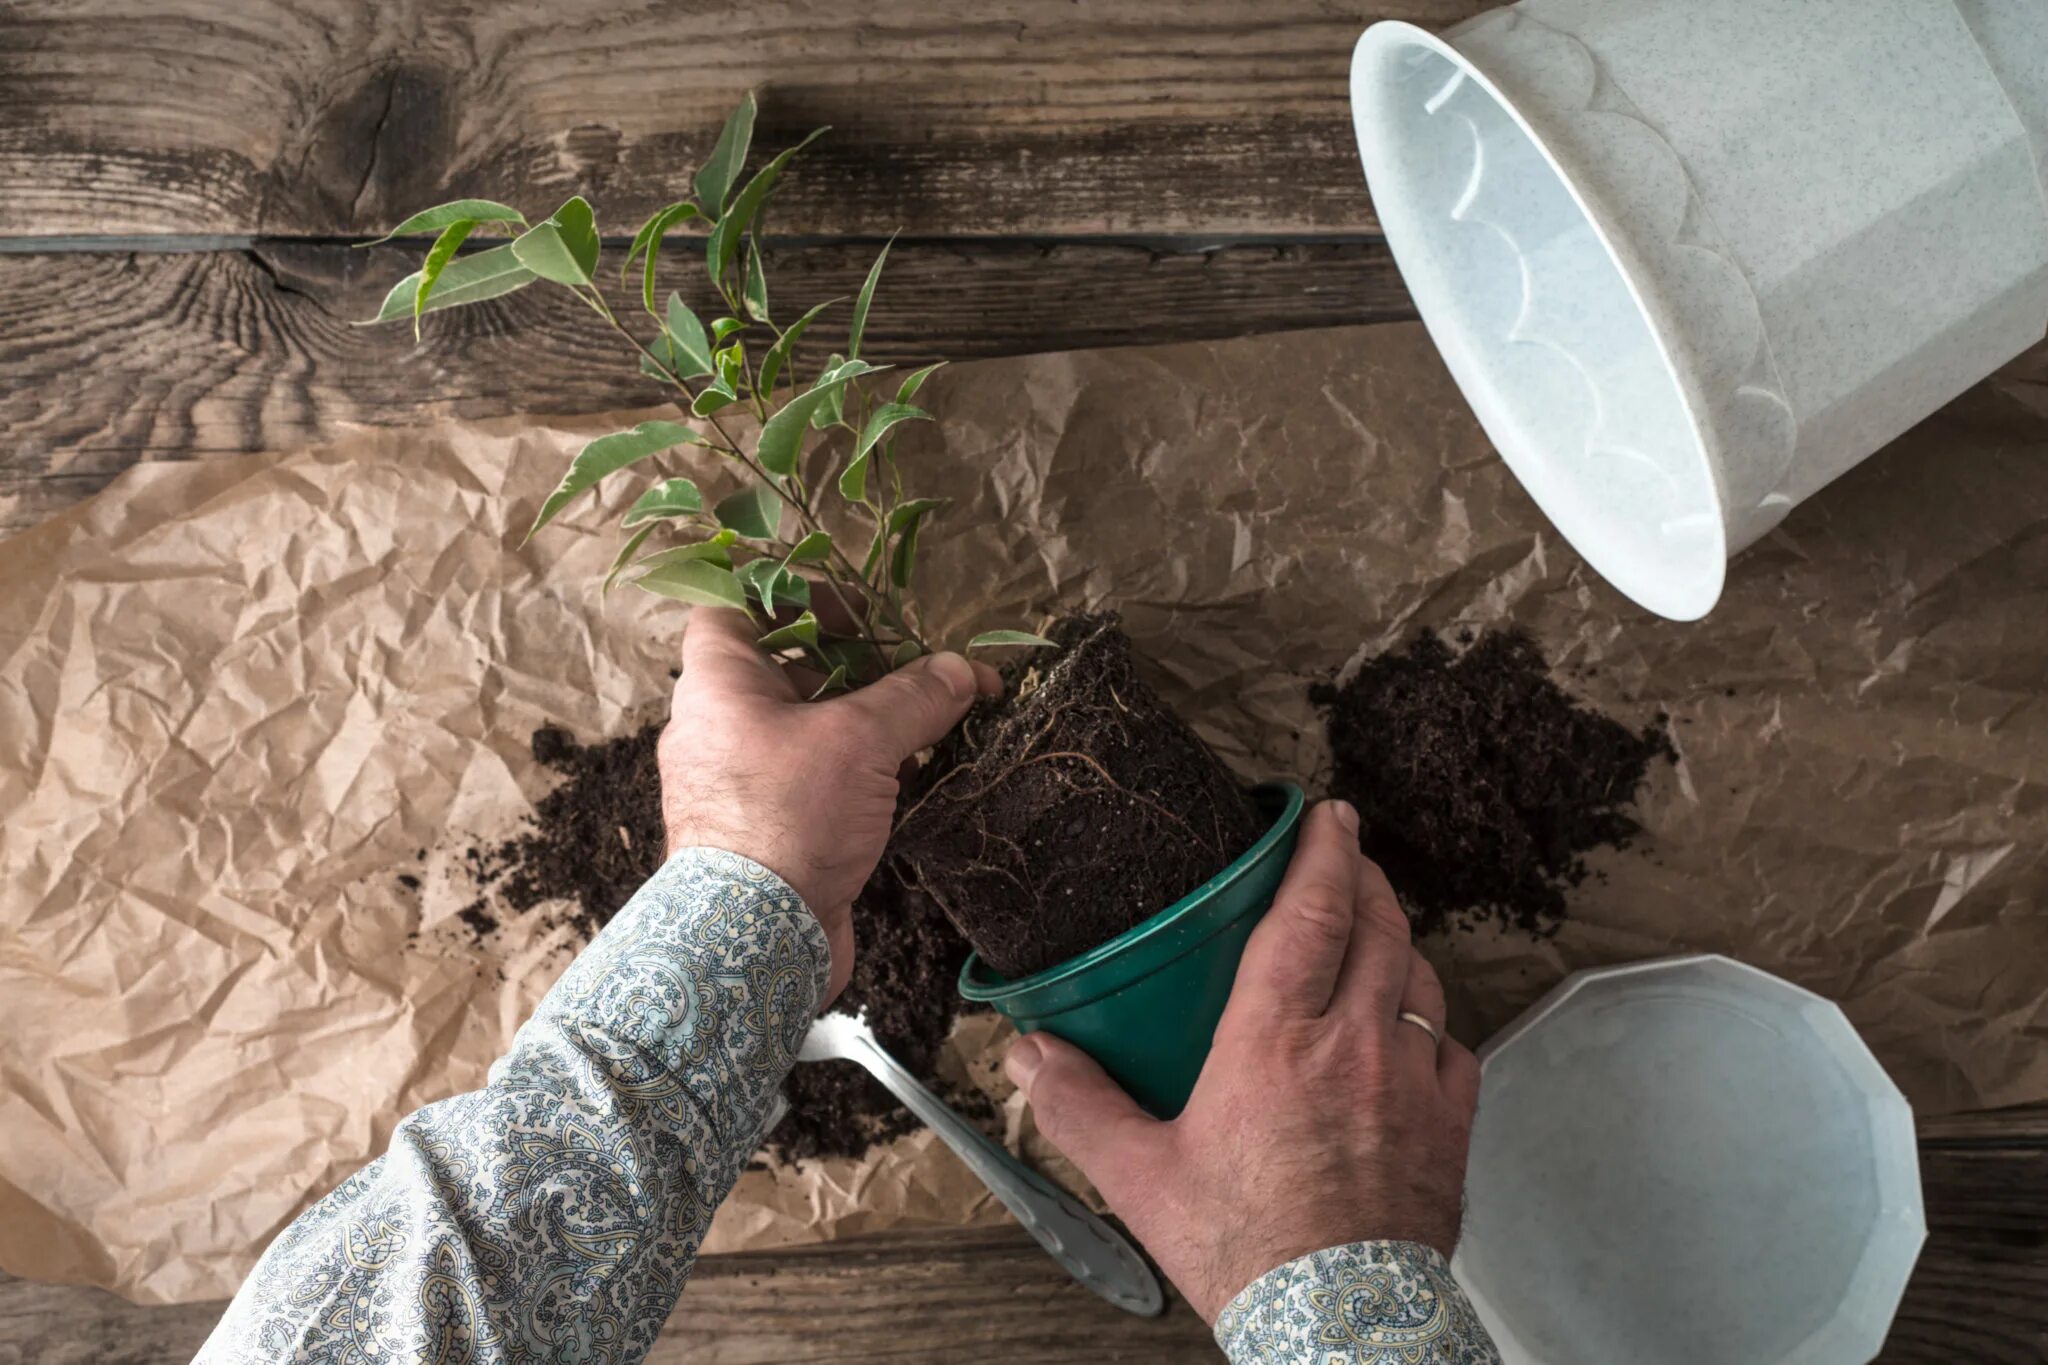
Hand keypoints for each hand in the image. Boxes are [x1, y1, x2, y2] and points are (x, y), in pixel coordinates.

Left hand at [660, 608, 1000, 1004]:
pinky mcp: (764, 832)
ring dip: (863, 723)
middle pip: (782, 671)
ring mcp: (737, 784)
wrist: (757, 940)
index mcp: (717, 687)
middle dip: (850, 666)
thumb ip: (914, 697)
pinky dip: (857, 774)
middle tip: (908, 669)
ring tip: (925, 724)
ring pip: (804, 731)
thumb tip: (963, 670)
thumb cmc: (789, 817)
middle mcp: (716, 729)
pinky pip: (811, 782)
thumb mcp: (861, 741)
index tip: (849, 611)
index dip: (788, 598)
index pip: (730, 610)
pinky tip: (909, 780)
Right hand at [1002, 799, 1479, 1322]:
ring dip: (1397, 941)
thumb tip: (1031, 1057)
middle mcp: (1354, 1041)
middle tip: (1348, 854)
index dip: (1323, 851)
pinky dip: (1430, 1021)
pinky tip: (1410, 1031)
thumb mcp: (1142, 1176)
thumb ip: (1081, 1107)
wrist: (1338, 1322)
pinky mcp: (1450, 1122)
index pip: (1312, 910)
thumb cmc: (1247, 1249)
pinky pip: (1451, 1044)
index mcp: (1276, 1037)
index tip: (1326, 816)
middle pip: (1377, 924)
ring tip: (1374, 933)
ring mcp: (1411, 1078)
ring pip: (1418, 975)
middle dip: (1365, 876)